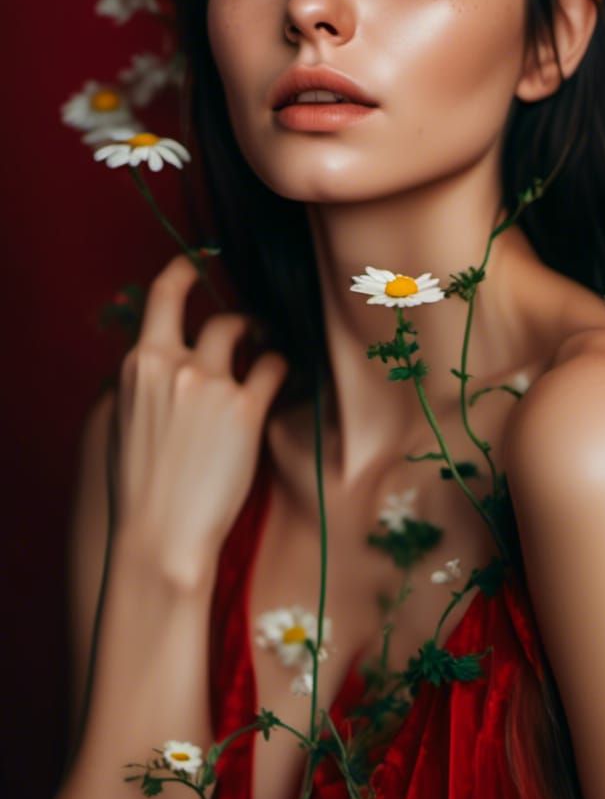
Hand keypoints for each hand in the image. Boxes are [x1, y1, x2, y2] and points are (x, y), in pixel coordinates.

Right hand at [113, 253, 288, 583]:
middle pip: (217, 316)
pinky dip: (282, 369)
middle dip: (240, 315)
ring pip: (246, 333)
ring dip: (263, 339)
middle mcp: (173, 364)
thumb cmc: (141, 488)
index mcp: (139, 365)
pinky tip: (285, 380)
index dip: (184, 270)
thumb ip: (147, 382)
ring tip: (269, 354)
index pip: (162, 296)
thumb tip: (167, 362)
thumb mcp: (126, 421)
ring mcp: (210, 384)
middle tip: (255, 322)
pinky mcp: (244, 409)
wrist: (160, 536)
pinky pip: (274, 367)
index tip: (200, 261)